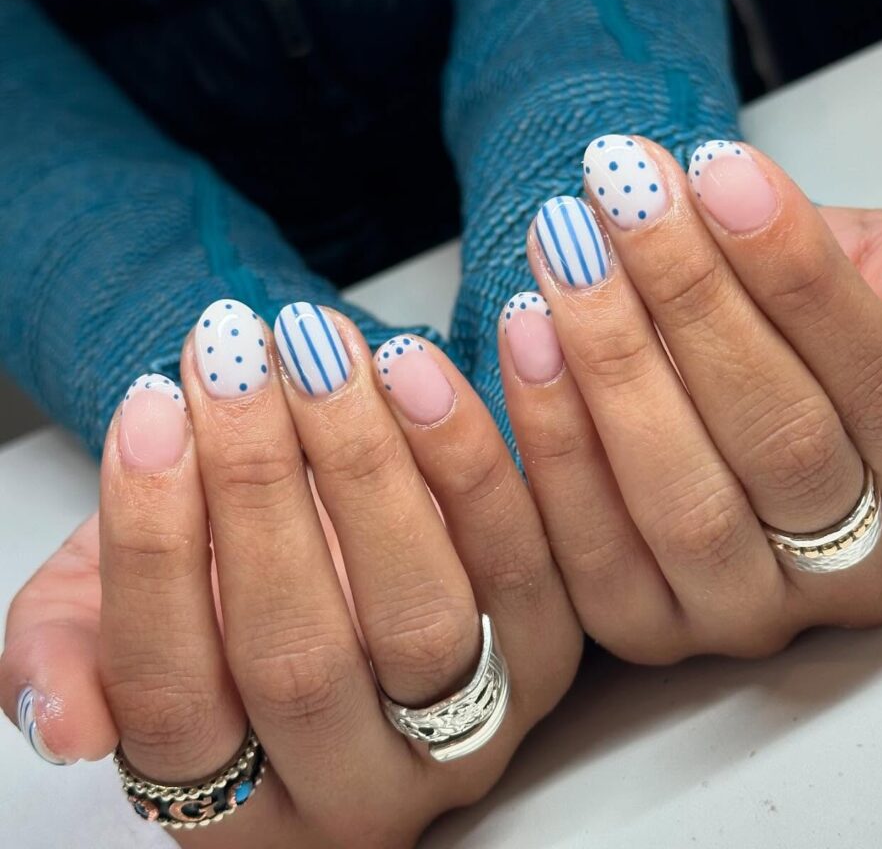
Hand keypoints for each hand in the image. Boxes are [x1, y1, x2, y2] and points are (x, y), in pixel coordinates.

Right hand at [2, 304, 579, 846]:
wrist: (347, 545)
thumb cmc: (228, 579)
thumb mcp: (124, 617)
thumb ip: (75, 654)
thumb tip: (61, 716)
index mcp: (239, 807)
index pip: (175, 703)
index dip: (152, 552)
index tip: (149, 413)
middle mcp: (362, 789)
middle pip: (301, 659)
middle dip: (257, 490)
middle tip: (237, 360)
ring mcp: (472, 729)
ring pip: (423, 611)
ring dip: (367, 465)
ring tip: (322, 348)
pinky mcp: (550, 651)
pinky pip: (523, 553)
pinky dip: (471, 452)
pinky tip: (418, 361)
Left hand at [497, 135, 881, 662]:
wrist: (710, 367)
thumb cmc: (800, 322)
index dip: (801, 275)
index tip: (723, 170)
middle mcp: (853, 572)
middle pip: (779, 442)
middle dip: (692, 299)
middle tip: (627, 194)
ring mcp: (746, 613)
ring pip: (683, 502)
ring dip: (612, 359)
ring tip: (567, 247)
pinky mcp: (646, 626)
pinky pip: (590, 545)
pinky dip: (551, 432)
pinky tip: (526, 330)